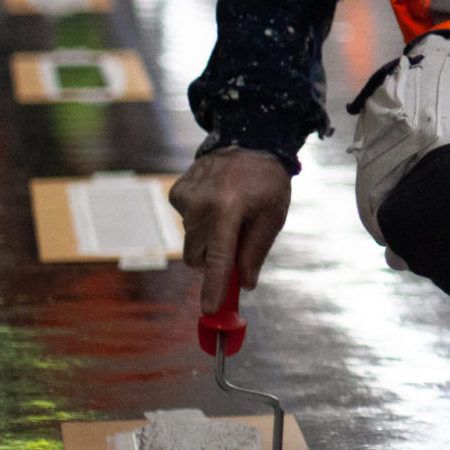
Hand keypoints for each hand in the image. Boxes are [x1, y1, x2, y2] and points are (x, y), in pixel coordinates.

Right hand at [168, 147, 292, 311]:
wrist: (247, 140)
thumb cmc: (266, 181)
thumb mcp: (273, 215)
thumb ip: (256, 251)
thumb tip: (244, 284)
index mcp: (228, 209)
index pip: (218, 258)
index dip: (214, 286)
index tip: (210, 309)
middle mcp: (200, 205)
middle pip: (199, 258)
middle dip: (215, 260)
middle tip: (236, 243)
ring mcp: (184, 198)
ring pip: (191, 243)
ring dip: (209, 239)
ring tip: (230, 213)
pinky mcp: (176, 193)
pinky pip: (186, 224)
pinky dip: (201, 222)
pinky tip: (216, 202)